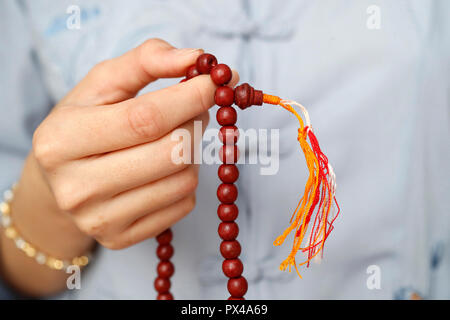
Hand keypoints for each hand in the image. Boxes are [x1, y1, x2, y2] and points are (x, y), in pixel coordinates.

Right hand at [29, 38, 237, 249]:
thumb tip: (196, 58)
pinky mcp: (121, 238)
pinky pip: (183, 205)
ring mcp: (100, 220)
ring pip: (184, 180)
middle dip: (196, 122)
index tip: (218, 81)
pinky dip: (186, 180)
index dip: (191, 98)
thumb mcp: (101, 85)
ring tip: (175, 138)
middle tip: (195, 108)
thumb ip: (146, 61)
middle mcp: (78, 187)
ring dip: (193, 152)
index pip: (145, 118)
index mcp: (64, 140)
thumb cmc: (84, 126)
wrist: (58, 185)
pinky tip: (165, 169)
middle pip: (172, 152)